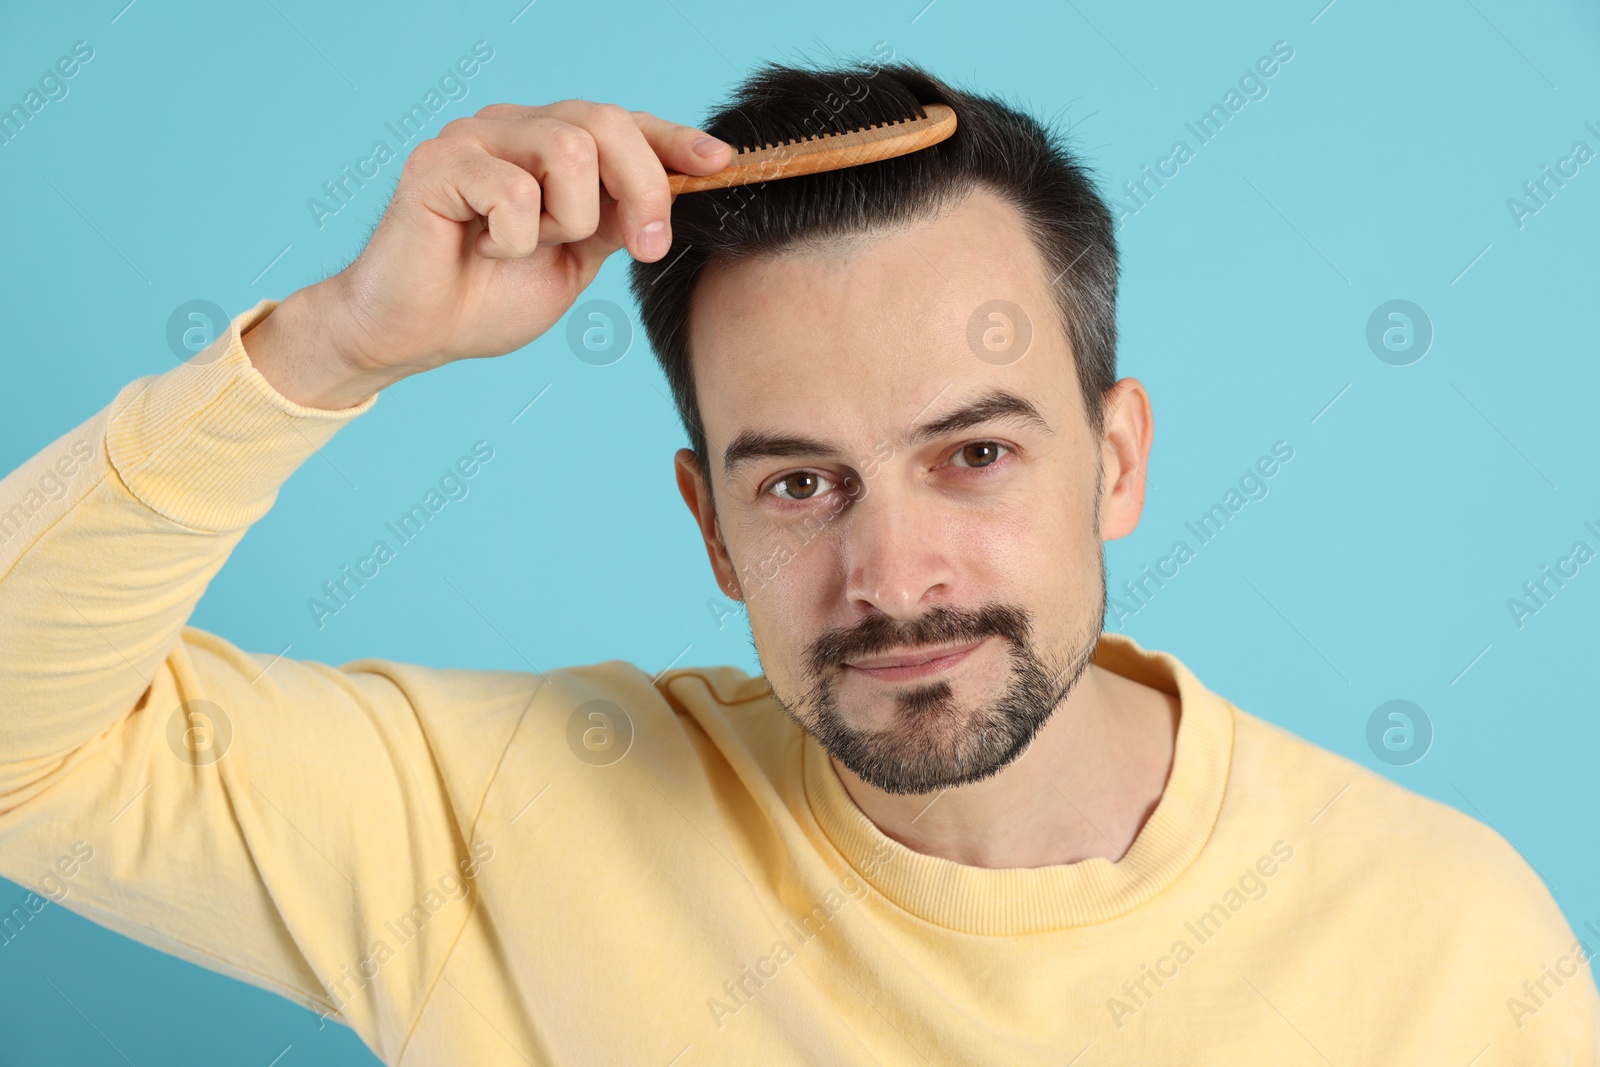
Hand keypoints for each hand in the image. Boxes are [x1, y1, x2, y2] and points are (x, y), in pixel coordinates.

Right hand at [243, 101, 732, 408]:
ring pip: (567, 149)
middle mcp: (512, 127)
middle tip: (644, 247)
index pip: (623, 122)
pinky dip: (515, 240)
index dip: (674, 139)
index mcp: (546, 145)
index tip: (721, 164)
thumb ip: (613, 219)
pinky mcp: (437, 164)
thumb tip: (676, 190)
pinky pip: (513, 192)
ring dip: (567, 218)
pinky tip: (485, 252)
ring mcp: (472, 138)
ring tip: (531, 248)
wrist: (413, 335)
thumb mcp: (574, 258)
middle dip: (643, 189)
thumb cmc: (487, 297)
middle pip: (605, 122)